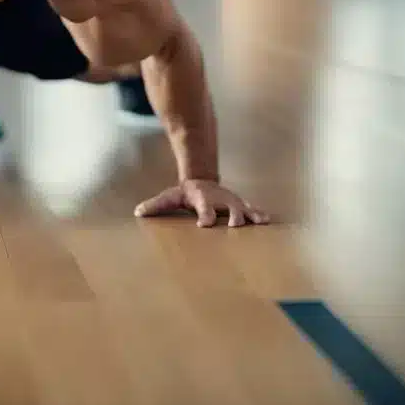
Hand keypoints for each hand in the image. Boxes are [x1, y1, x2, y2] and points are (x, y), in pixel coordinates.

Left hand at [134, 179, 268, 227]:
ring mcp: (231, 201)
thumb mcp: (169, 197)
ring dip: (250, 215)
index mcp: (201, 199)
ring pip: (243, 208)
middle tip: (234, 226)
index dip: (204, 215)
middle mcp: (219, 199)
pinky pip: (251, 210)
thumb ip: (155, 206)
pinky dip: (259, 214)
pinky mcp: (239, 205)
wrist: (201, 179)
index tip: (205, 224)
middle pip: (228, 207)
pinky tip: (267, 221)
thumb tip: (137, 212)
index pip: (203, 208)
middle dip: (232, 216)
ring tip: (259, 222)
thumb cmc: (184, 193)